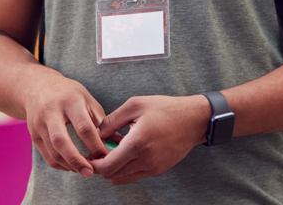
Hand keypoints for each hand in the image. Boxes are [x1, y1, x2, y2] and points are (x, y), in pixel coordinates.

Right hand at [22, 71, 110, 176]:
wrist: (38, 86)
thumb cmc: (69, 94)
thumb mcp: (87, 99)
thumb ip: (100, 121)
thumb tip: (114, 144)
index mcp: (70, 101)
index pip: (83, 127)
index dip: (95, 145)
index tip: (105, 156)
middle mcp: (51, 111)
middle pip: (61, 141)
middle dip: (77, 160)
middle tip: (90, 173)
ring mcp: (39, 124)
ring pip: (53, 152)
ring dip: (70, 165)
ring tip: (84, 170)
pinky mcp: (33, 134)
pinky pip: (47, 156)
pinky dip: (61, 165)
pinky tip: (73, 166)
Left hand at [91, 94, 209, 184]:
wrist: (193, 120)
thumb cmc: (165, 109)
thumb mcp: (135, 105)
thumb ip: (111, 120)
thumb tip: (96, 133)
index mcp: (137, 143)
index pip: (108, 166)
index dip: (94, 164)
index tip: (89, 156)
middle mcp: (145, 160)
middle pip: (113, 175)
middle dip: (102, 167)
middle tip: (98, 153)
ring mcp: (153, 168)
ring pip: (123, 178)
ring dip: (114, 168)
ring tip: (113, 150)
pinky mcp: (158, 170)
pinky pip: (135, 175)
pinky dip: (126, 168)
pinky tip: (127, 151)